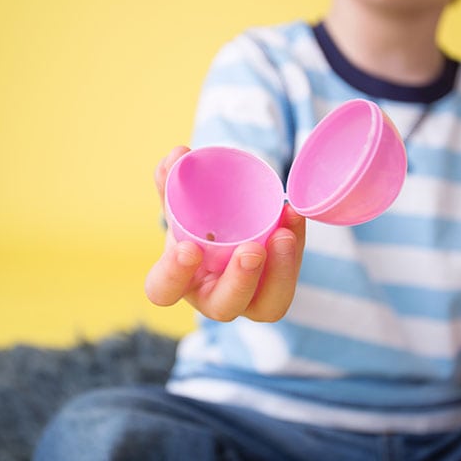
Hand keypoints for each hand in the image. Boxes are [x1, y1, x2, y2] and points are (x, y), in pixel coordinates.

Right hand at [145, 146, 305, 321]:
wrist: (223, 235)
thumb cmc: (194, 225)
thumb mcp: (180, 205)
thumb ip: (172, 182)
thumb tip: (177, 154)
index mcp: (178, 281)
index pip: (164, 289)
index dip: (174, 275)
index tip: (189, 248)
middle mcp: (212, 297)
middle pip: (224, 306)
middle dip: (240, 280)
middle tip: (252, 250)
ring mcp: (248, 299)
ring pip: (267, 304)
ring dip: (280, 270)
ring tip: (284, 233)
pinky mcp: (276, 289)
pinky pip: (289, 276)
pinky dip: (296, 246)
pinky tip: (295, 216)